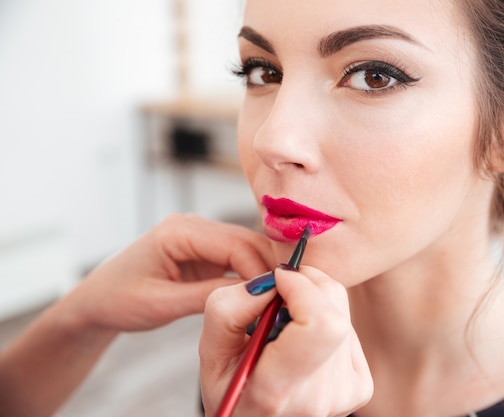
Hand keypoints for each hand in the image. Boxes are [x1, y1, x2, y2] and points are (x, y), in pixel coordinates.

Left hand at [63, 213, 274, 331]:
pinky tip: (260, 294)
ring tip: (276, 298)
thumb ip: (208, 297)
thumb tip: (252, 294)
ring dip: (262, 270)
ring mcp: (200, 237)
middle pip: (246, 240)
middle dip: (268, 268)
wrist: (97, 301)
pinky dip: (251, 274)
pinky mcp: (204, 251)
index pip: (235, 244)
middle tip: (285, 298)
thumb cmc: (118, 299)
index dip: (259, 269)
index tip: (275, 296)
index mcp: (179, 230)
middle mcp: (193, 226)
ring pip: (246, 247)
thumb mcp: (162, 303)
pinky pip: (236, 258)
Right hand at [199, 265, 372, 416]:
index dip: (303, 287)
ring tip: (285, 328)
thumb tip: (269, 282)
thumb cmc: (233, 393)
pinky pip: (349, 329)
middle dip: (307, 285)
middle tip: (279, 294)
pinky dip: (326, 322)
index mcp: (278, 389)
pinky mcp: (361, 387)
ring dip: (314, 304)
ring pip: (342, 313)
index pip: (321, 322)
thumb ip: (229, 309)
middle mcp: (319, 394)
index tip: (278, 278)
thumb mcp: (210, 354)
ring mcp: (345, 392)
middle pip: (334, 309)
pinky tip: (303, 342)